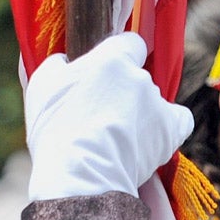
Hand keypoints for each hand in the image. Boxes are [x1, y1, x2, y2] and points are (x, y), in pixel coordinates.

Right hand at [24, 31, 195, 199]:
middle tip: (100, 117)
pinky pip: (179, 121)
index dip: (120, 58)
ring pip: (153, 101)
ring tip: (118, 141)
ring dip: (139, 114)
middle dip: (123, 92)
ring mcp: (158, 102)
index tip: (106, 76)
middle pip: (137, 77)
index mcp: (111, 59)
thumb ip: (57, 65)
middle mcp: (139, 76)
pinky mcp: (172, 129)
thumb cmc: (55, 132)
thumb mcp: (40, 88)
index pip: (130, 43)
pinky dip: (168, 129)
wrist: (80, 176)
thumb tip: (65, 61)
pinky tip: (150, 140)